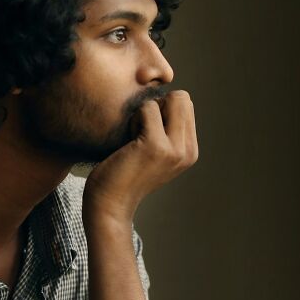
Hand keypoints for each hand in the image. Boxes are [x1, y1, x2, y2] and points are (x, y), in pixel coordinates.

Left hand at [83, 92, 197, 223]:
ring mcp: (175, 149)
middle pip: (182, 98)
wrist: (109, 204)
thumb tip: (164, 95)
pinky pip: (147, 108)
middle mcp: (187, 151)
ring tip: (133, 139)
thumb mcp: (153, 152)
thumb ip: (166, 130)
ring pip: (167, 99)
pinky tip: (126, 142)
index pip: (186, 105)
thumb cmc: (123, 174)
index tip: (147, 132)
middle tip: (140, 131)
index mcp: (190, 151)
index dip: (163, 109)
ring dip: (144, 113)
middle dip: (158, 106)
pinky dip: (133, 119)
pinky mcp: (156, 145)